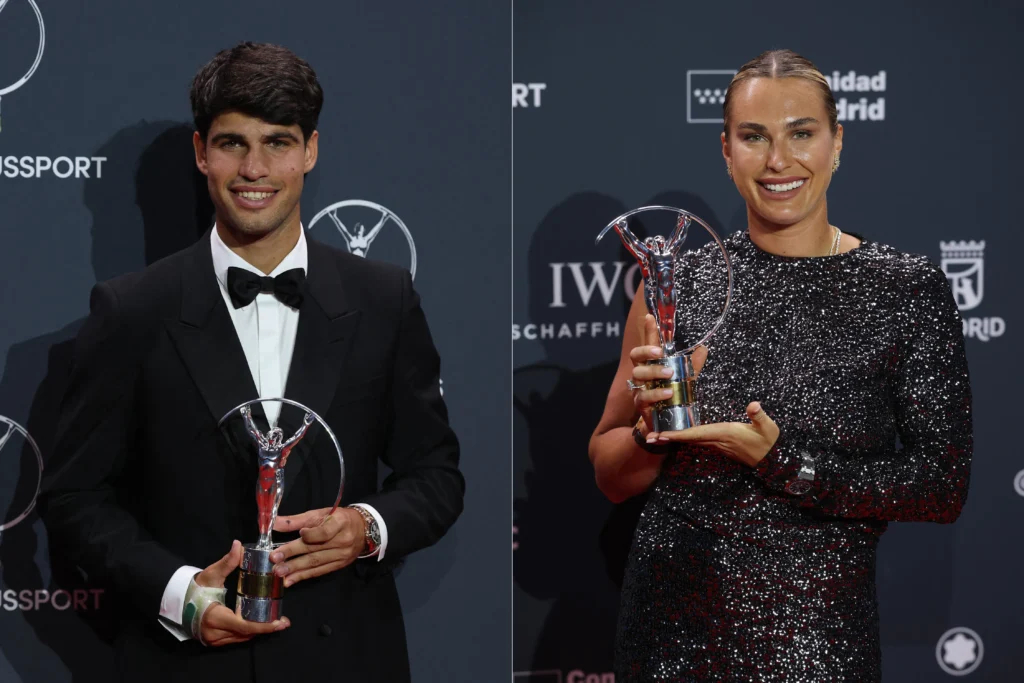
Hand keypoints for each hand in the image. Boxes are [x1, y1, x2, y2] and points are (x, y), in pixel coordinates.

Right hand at [194, 540, 289, 645]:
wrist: (178, 602)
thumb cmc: (196, 588)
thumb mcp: (211, 574)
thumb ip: (227, 562)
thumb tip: (238, 545)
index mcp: (214, 617)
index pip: (243, 625)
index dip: (263, 626)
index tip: (279, 623)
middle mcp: (214, 633)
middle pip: (245, 633)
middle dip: (265, 628)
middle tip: (283, 622)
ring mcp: (213, 640)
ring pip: (241, 638)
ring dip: (257, 631)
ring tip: (276, 623)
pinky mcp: (214, 641)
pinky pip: (235, 638)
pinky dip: (247, 632)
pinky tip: (259, 624)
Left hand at [270, 507, 366, 586]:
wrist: (362, 529)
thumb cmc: (338, 518)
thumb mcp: (320, 514)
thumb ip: (296, 520)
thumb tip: (274, 523)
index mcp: (340, 522)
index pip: (325, 531)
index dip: (312, 534)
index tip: (300, 534)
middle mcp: (343, 540)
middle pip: (315, 548)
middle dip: (293, 554)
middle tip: (275, 559)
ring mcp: (342, 555)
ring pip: (316, 563)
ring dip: (296, 569)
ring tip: (279, 573)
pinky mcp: (339, 565)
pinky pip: (319, 572)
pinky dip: (303, 576)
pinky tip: (290, 580)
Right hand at [630, 314, 707, 431]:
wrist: (667, 425)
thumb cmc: (674, 398)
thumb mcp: (685, 379)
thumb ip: (692, 365)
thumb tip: (704, 348)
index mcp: (652, 365)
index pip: (648, 344)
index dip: (648, 330)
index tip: (649, 316)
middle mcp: (642, 374)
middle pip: (636, 356)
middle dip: (646, 352)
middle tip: (660, 353)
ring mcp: (639, 388)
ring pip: (638, 374)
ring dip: (653, 372)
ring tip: (669, 374)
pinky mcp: (641, 404)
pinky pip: (644, 396)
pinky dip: (657, 393)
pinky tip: (668, 393)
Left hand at [648, 401, 779, 466]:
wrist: (772, 460)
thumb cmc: (769, 441)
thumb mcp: (768, 428)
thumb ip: (760, 416)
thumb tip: (754, 405)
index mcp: (724, 433)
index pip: (697, 433)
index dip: (679, 434)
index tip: (662, 434)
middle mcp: (716, 440)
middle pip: (687, 439)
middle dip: (668, 438)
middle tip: (648, 436)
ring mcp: (716, 444)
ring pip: (690, 440)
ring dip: (673, 438)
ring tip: (654, 436)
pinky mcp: (718, 445)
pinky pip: (697, 440)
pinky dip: (684, 437)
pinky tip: (674, 434)